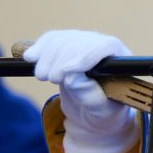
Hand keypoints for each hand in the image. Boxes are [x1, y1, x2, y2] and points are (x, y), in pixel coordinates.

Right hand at [25, 30, 138, 152]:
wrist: (93, 114)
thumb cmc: (104, 114)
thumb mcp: (102, 111)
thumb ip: (90, 95)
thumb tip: (72, 77)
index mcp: (122, 62)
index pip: (105, 46)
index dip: (84, 55)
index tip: (66, 72)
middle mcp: (104, 47)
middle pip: (80, 40)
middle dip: (61, 59)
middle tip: (51, 79)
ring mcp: (85, 43)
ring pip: (63, 39)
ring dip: (48, 56)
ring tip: (42, 76)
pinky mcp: (68, 46)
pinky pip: (52, 40)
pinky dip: (40, 48)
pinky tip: (31, 58)